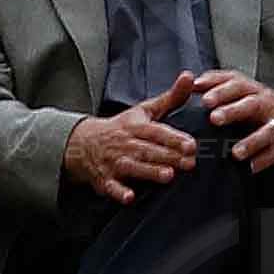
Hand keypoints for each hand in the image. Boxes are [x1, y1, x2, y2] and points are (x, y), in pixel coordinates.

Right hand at [64, 80, 199, 202]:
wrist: (82, 143)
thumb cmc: (121, 127)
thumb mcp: (145, 110)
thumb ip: (171, 97)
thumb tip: (189, 76)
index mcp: (137, 127)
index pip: (158, 132)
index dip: (174, 138)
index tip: (191, 144)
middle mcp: (126, 144)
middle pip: (149, 150)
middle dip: (169, 157)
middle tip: (189, 163)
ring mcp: (114, 162)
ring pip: (133, 167)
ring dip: (150, 171)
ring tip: (168, 176)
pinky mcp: (105, 179)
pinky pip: (111, 187)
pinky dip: (119, 192)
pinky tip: (129, 197)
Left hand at [185, 72, 273, 172]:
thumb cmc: (261, 104)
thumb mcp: (242, 88)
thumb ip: (217, 83)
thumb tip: (190, 82)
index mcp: (252, 90)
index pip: (237, 85)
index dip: (221, 91)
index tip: (204, 99)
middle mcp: (266, 104)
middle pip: (251, 104)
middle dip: (233, 111)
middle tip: (215, 118)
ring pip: (268, 131)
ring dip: (251, 141)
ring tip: (236, 153)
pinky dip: (263, 160)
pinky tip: (250, 166)